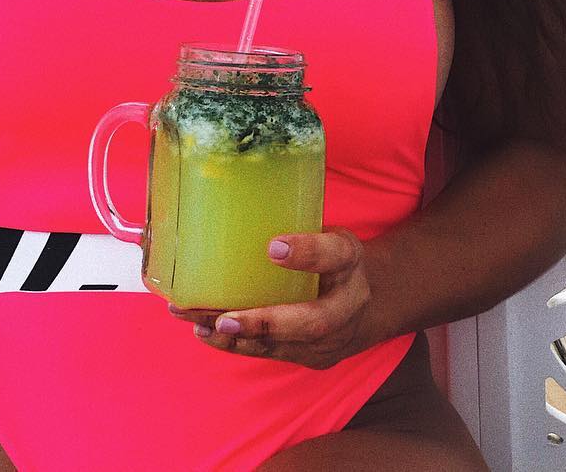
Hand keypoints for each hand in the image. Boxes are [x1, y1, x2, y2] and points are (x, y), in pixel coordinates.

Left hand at [167, 228, 374, 368]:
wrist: (366, 305)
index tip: (275, 247)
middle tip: (225, 319)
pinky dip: (236, 344)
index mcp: (349, 261)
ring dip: (237, 337)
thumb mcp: (327, 233)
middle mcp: (347, 307)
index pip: (335, 255)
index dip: (307, 253)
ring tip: (198, 322)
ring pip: (284, 346)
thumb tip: (244, 207)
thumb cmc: (334, 259)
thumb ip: (300, 229)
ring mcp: (331, 340)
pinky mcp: (312, 358)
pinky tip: (205, 331)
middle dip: (265, 324)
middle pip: (311, 322)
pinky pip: (273, 354)